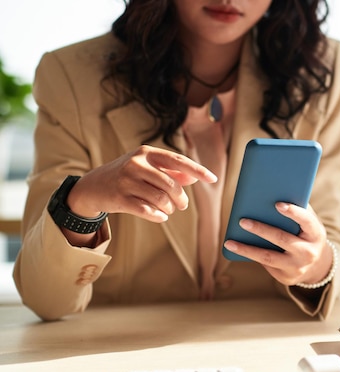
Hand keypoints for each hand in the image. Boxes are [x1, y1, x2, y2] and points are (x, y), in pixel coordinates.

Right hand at [67, 145, 216, 222]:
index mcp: (147, 153)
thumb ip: (171, 172)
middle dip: (181, 199)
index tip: (213, 179)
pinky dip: (158, 216)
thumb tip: (194, 177)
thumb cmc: (127, 176)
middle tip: (182, 205)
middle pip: (171, 185)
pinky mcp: (120, 198)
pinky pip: (148, 211)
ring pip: (161, 199)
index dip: (198, 170)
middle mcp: (136, 163)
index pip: (178, 161)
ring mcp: (126, 181)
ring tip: (168, 209)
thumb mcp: (148, 168)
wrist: (93, 186)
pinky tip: (160, 216)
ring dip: (170, 208)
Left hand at [223, 203, 332, 286]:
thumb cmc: (307, 235)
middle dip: (261, 230)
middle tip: (242, 221)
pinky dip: (250, 256)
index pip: (306, 221)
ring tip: (229, 242)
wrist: (317, 265)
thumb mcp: (309, 223)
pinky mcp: (286, 277)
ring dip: (246, 249)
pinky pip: (266, 265)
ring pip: (268, 257)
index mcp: (316, 234)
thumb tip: (273, 192)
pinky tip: (236, 249)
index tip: (277, 204)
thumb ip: (297, 209)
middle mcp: (308, 252)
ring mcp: (297, 267)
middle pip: (282, 239)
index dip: (293, 212)